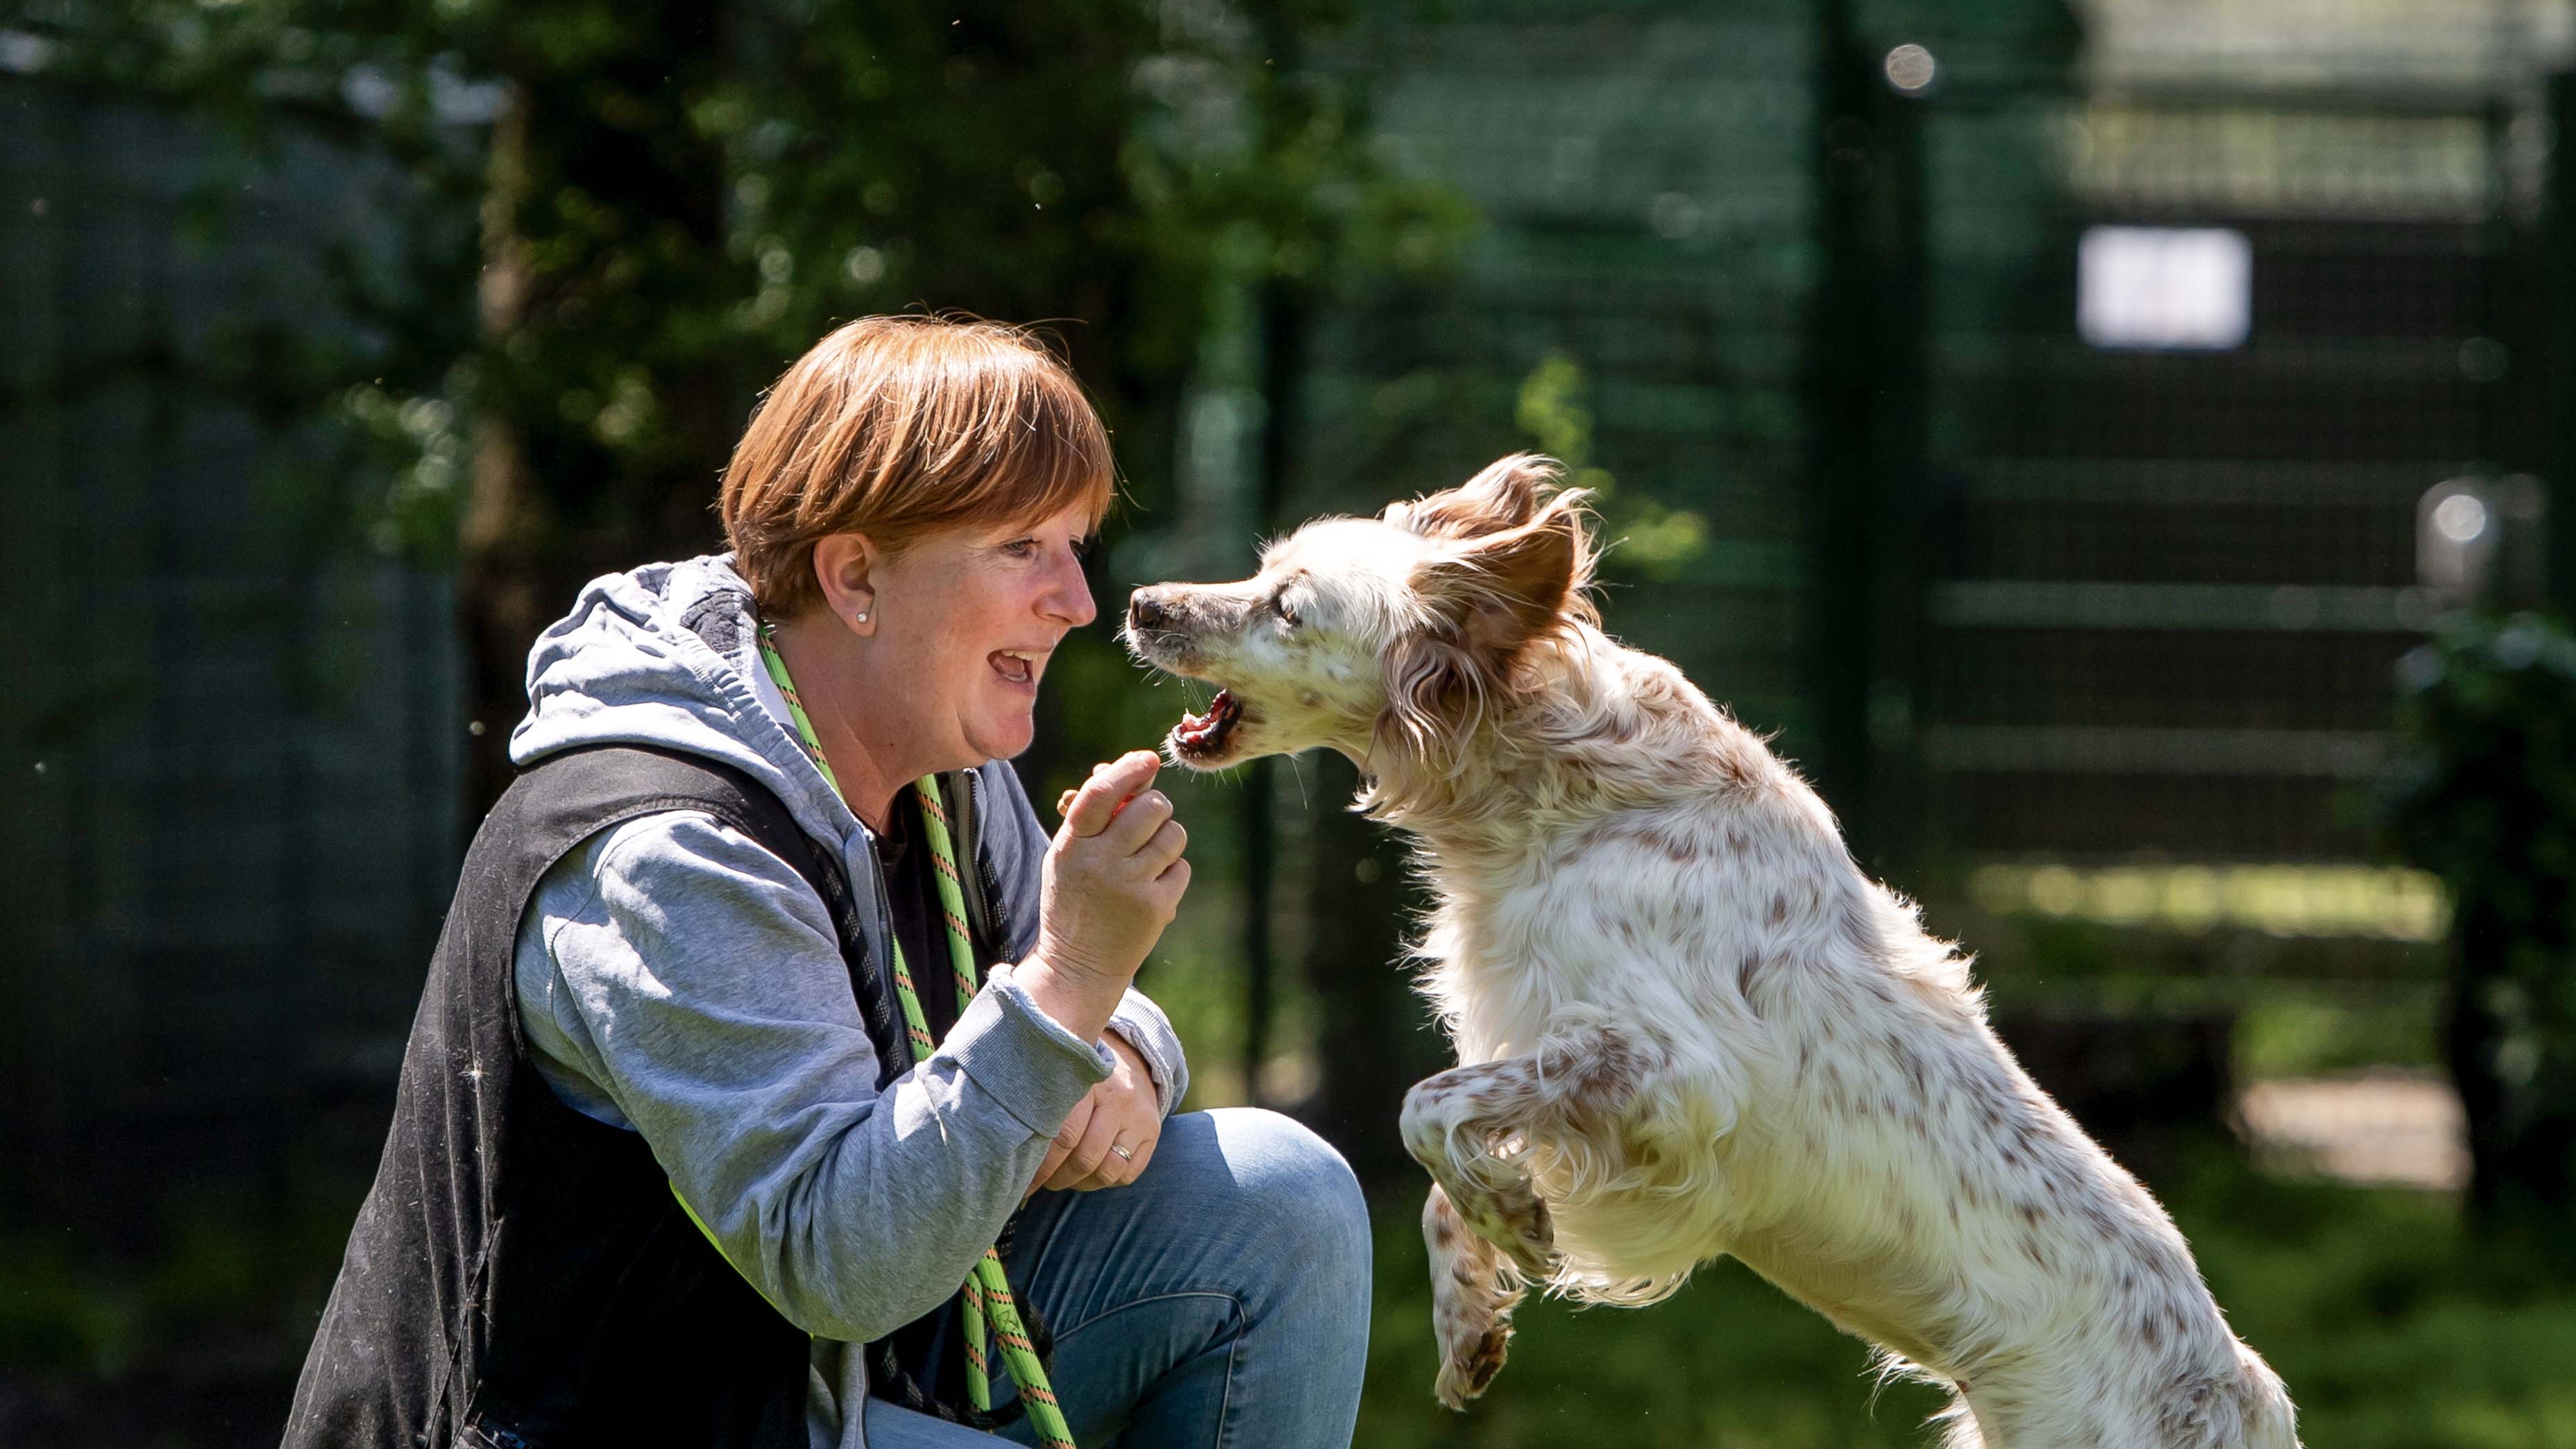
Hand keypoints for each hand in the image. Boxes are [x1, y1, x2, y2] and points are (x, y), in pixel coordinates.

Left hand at [1031, 1034, 1162, 1192]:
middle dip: (1057, 1178)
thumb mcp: (1064, 1077)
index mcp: (1090, 1083)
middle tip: (1040, 1182)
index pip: (1065, 1136)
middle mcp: (1119, 1100)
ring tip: (1062, 1179)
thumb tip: (1007, 1145)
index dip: (1041, 1166)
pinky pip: (1127, 1174)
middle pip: (1086, 1158)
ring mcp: (1139, 1118)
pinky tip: (1087, 1175)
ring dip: (1079, 1183)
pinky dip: (1103, 1182)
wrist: (1132, 1059)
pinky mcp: (1153, 1134)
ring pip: (1107, 1170)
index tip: (1023, 1179)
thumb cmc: (1082, 1076)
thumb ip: (1043, 1103)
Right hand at [1032, 751, 1189, 989]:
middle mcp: (1100, 863)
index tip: (1148, 758)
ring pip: (1172, 834)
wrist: (1078, 965)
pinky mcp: (1156, 908)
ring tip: (1147, 858)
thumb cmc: (1074, 898)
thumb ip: (1092, 814)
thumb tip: (1121, 768)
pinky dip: (1172, 872)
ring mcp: (1130, 887)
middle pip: (1149, 807)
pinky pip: (1181, 867)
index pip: (1100, 794)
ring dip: (1166, 837)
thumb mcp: (1068, 854)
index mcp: (1072, 845)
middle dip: (1155, 806)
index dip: (1128, 769)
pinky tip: (1152, 886)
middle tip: (1148, 820)